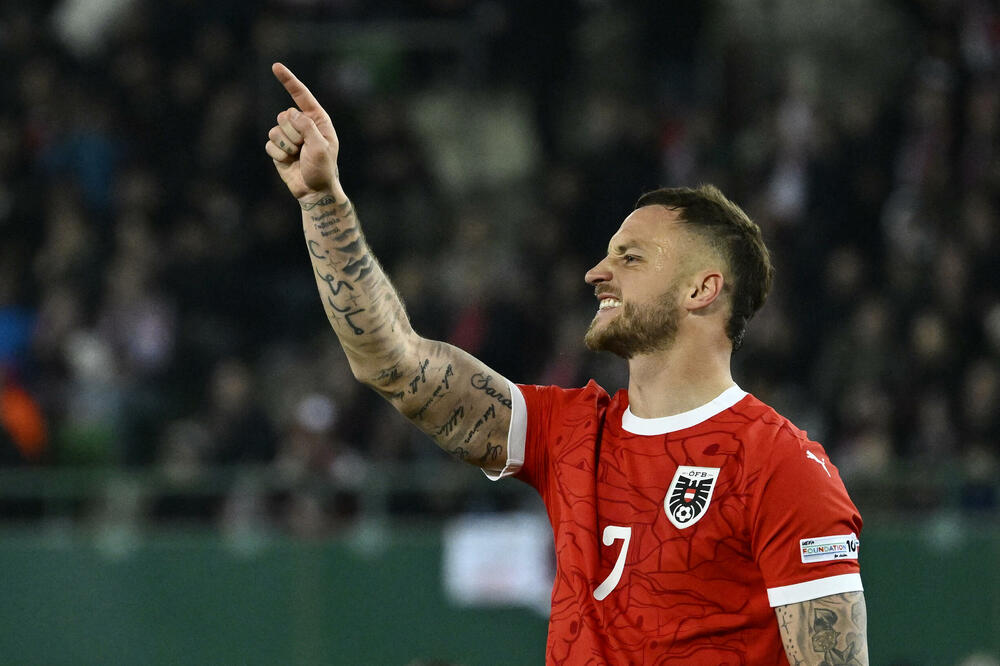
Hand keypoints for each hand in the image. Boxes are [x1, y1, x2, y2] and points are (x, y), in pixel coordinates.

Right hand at [265, 62, 343, 202]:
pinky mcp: (279, 148)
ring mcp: (289, 136)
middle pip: (284, 115)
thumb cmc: (323, 169)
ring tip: (297, 156)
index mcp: (317, 120)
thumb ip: (307, 127)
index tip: (275, 66)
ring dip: (286, 146)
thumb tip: (292, 114)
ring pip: (275, 129)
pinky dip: (278, 154)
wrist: (314, 190)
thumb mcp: (320, 147)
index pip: (301, 95)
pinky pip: (270, 144)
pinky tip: (288, 162)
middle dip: (292, 133)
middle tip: (303, 148)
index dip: (288, 80)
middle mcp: (302, 124)